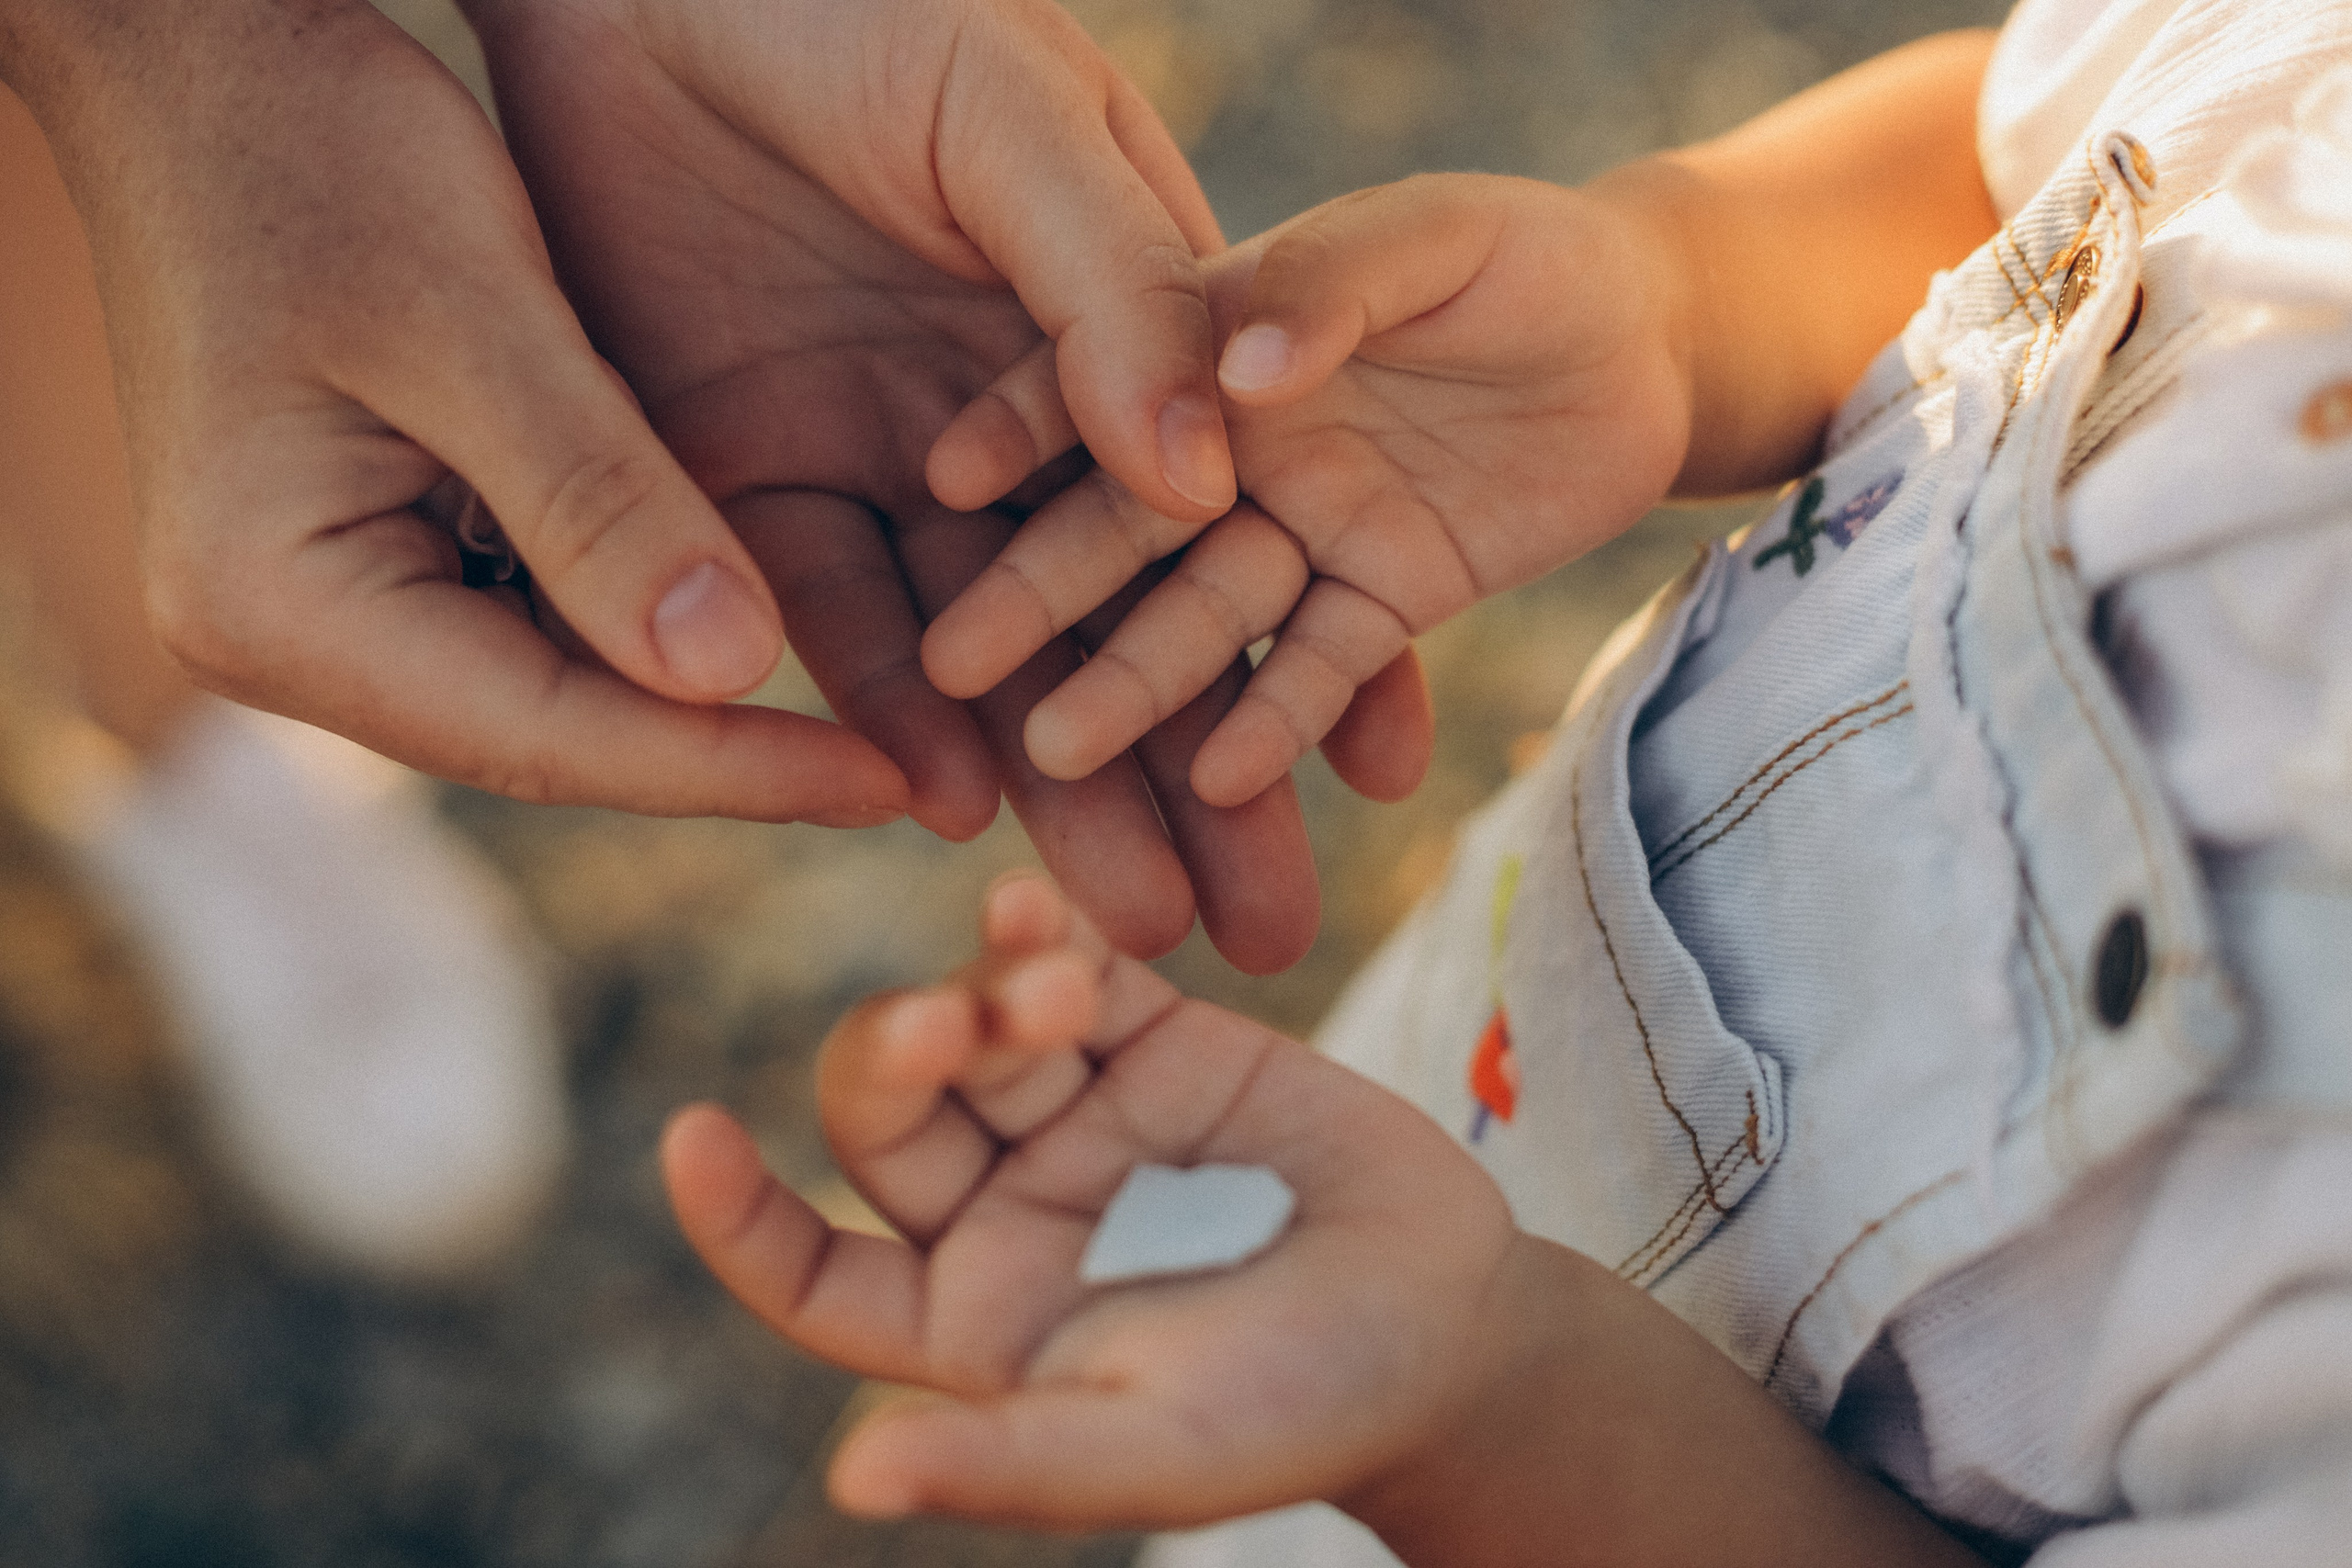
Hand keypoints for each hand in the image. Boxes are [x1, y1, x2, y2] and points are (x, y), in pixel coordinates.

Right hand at [1, 0, 904, 821]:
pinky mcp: (383, 555)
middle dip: (735, 757)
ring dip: (710, 708)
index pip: (544, 733)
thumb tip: (732, 668)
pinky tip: (779, 628)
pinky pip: (542, 620)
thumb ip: (594, 495)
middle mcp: (290, 637)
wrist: (204, 65)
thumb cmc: (310, 147)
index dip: (728, 768)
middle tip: (918, 777)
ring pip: (561, 691)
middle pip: (555, 734)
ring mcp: (332, 605)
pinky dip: (658, 624)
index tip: (885, 783)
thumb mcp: (467, 314)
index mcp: (278, 603)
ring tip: (886, 734)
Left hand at [467, 0, 1316, 969]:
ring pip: (999, 653)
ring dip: (1068, 783)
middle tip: (1265, 924)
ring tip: (1142, 919)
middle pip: (1129, 620)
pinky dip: (898, 711)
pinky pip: (836, 620)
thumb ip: (1115, 286)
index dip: (1311, 638)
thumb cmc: (847, 2)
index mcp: (1116, 317)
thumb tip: (1206, 478)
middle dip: (1199, 773)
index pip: (1234, 515)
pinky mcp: (751, 484)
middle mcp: (1017, 412)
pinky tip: (964, 804)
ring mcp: (887, 458)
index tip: (1378, 778)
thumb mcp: (1007, 119)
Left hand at [662, 872, 1519, 1528]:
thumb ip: (1008, 1457)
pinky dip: (1045, 932)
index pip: (813, 1275)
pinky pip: (1076, 965)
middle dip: (894, 1060)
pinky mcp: (1159, 1039)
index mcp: (969, 1321)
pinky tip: (1031, 904)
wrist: (1451, 1322)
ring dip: (990, 991)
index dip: (739, 1218)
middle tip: (945, 1027)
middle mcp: (1002, 1210)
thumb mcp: (1157, 1448)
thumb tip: (850, 1484)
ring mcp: (1077, 1114)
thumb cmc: (1300, 1412)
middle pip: (887, 1118)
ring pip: (977, 1025)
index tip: (688, 1136)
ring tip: (1055, 995)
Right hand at [920, 173, 1693, 807]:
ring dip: (1136, 688)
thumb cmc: (1529, 253)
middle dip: (1038, 598)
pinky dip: (1278, 722)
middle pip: (1122, 529)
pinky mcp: (1379, 597)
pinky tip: (1224, 784)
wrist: (1650, 339)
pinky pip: (1321, 666)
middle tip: (951, 671)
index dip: (1017, 428)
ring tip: (1059, 759)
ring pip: (1205, 617)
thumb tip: (1241, 379)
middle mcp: (1235, 445)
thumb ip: (1332, 282)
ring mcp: (1302, 527)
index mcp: (1213, 332)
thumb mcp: (1435, 234)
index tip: (937, 483)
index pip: (1090, 381)